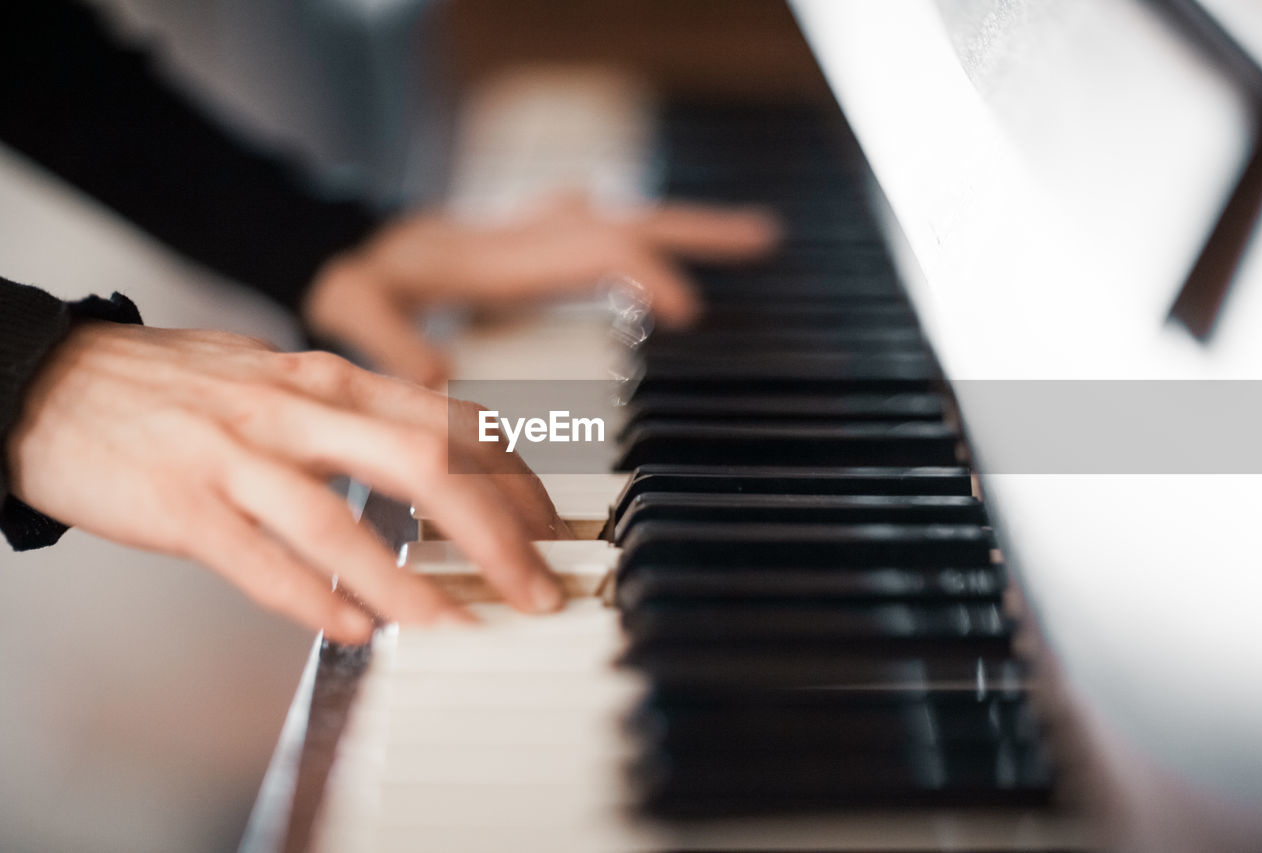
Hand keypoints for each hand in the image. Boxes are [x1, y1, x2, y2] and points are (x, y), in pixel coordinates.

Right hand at [4, 322, 570, 643]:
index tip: (550, 530)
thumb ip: (355, 414)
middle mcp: (295, 410)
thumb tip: (434, 452)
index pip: (451, 423)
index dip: (515, 481)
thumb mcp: (283, 379)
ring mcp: (237, 456)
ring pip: (342, 520)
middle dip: (497, 534)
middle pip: (424, 466)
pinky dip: (312, 598)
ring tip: (464, 628)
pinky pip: (257, 560)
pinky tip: (356, 630)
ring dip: (413, 583)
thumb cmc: (178, 387)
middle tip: (537, 591)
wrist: (54, 378)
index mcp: (330, 381)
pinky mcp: (182, 504)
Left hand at [302, 194, 780, 384]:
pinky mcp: (529, 248)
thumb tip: (436, 375)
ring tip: (750, 238)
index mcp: (501, 256)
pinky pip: (598, 235)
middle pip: (630, 224)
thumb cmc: (349, 276)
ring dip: (685, 230)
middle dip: (700, 233)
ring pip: (624, 223)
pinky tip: (657, 252)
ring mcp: (532, 239)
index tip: (686, 310)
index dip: (645, 275)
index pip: (596, 251)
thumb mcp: (352, 304)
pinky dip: (641, 240)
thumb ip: (384, 336)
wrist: (332, 241)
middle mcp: (527, 240)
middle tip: (766, 238)